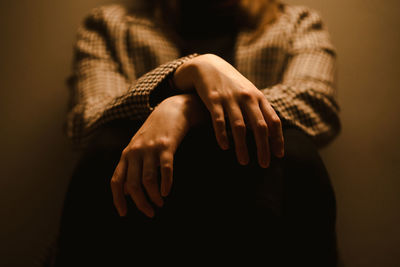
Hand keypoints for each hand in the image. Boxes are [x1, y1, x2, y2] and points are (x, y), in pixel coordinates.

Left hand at [110, 94, 205, 217]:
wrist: (172, 110)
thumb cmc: (155, 132)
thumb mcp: (138, 148)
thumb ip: (130, 168)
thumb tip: (126, 192)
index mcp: (126, 154)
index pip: (116, 181)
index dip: (117, 199)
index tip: (123, 214)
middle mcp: (135, 152)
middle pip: (132, 184)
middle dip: (140, 203)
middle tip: (150, 213)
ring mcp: (151, 149)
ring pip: (147, 180)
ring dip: (153, 197)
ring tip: (160, 203)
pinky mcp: (166, 146)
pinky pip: (165, 169)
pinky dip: (166, 184)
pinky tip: (167, 192)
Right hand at [173, 54, 283, 167]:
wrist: (208, 66)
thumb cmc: (231, 84)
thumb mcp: (248, 93)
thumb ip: (259, 109)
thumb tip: (271, 132)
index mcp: (258, 97)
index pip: (273, 121)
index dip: (278, 139)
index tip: (278, 155)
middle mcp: (247, 98)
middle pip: (260, 127)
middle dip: (264, 148)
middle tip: (265, 165)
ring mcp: (230, 99)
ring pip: (240, 127)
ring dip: (243, 147)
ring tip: (244, 162)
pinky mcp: (214, 100)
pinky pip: (220, 121)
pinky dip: (222, 135)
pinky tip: (224, 147)